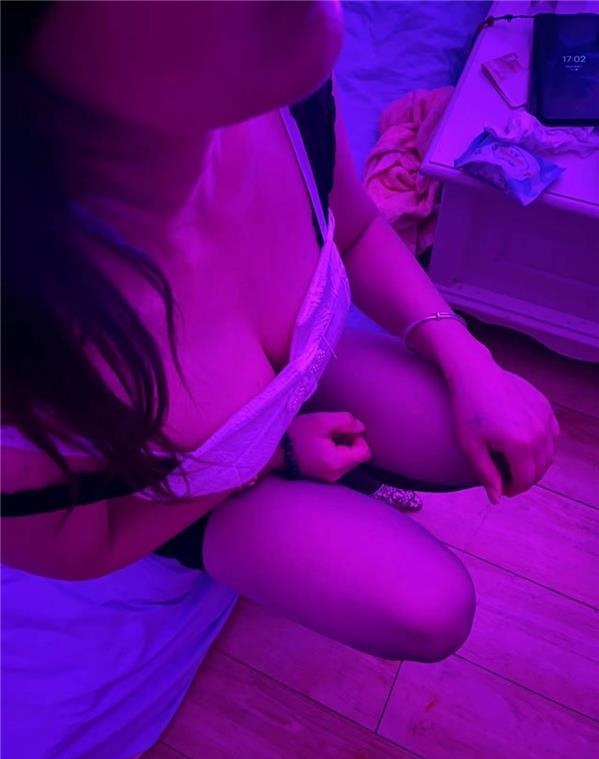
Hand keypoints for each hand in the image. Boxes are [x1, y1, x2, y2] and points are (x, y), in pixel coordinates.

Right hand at [287, 411, 372, 482]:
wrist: (271, 451)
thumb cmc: (296, 434)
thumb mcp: (322, 421)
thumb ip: (346, 421)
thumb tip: (361, 427)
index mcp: (337, 462)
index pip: (365, 453)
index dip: (359, 438)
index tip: (343, 429)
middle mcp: (336, 475)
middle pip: (357, 457)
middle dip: (350, 442)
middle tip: (333, 431)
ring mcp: (328, 479)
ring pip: (347, 461)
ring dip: (341, 447)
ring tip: (324, 437)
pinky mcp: (321, 477)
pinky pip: (337, 464)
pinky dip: (333, 453)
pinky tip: (319, 445)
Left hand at [447, 360, 560, 503]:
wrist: (475, 374)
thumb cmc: (467, 410)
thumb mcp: (470, 446)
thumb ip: (486, 474)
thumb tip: (497, 499)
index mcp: (520, 445)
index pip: (525, 480)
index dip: (513, 489)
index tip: (501, 489)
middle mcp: (538, 432)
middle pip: (540, 469)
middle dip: (525, 479)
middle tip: (507, 479)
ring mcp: (545, 418)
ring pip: (549, 454)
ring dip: (536, 464)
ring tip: (516, 464)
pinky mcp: (545, 406)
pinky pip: (553, 435)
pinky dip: (544, 445)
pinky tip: (526, 445)